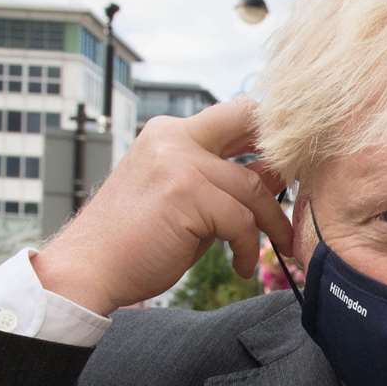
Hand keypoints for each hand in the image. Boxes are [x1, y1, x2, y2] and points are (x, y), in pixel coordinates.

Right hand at [31, 100, 293, 314]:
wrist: (88, 269)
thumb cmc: (136, 241)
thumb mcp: (181, 199)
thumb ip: (220, 183)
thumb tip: (277, 176)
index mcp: (170, 133)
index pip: (232, 116)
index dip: (266, 137)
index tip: (288, 168)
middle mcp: (174, 137)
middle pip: (248, 120)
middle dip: (280, 151)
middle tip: (298, 188)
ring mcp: (180, 161)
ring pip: (253, 186)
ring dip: (272, 222)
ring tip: (277, 246)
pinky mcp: (186, 193)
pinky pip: (240, 220)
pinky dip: (247, 248)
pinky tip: (240, 267)